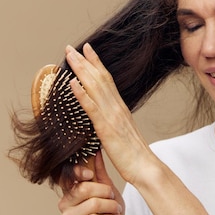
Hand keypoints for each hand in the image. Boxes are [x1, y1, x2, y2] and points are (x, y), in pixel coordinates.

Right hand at [57, 151, 123, 214]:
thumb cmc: (110, 212)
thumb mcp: (108, 189)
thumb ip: (100, 172)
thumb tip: (96, 151)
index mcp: (70, 191)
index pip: (66, 176)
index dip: (78, 172)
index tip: (90, 175)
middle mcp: (64, 204)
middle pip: (83, 189)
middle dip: (105, 192)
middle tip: (113, 197)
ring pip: (92, 204)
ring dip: (110, 206)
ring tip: (116, 210)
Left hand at [65, 43, 158, 185]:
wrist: (145, 167)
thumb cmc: (134, 156)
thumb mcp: (122, 135)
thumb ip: (113, 123)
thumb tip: (104, 119)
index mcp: (120, 108)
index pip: (107, 79)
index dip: (96, 63)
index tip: (87, 49)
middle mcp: (117, 107)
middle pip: (99, 78)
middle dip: (84, 61)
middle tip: (71, 47)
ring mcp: (112, 116)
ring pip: (94, 87)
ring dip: (80, 70)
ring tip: (69, 56)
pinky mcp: (106, 128)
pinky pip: (92, 108)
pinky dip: (81, 94)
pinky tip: (72, 83)